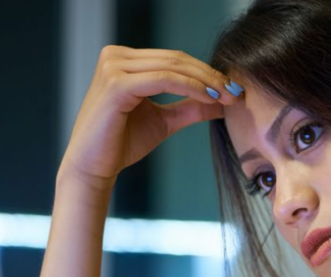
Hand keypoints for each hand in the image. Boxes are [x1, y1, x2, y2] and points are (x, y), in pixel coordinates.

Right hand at [58, 45, 238, 193]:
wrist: (93, 166)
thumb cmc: (122, 143)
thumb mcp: (165, 120)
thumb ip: (190, 107)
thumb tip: (224, 101)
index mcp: (124, 60)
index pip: (174, 59)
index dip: (207, 72)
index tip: (234, 89)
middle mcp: (116, 56)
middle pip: (176, 59)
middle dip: (211, 76)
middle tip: (237, 92)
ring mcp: (113, 67)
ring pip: (173, 67)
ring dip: (206, 82)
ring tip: (228, 97)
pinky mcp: (116, 84)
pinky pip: (163, 80)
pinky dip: (191, 88)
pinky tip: (210, 99)